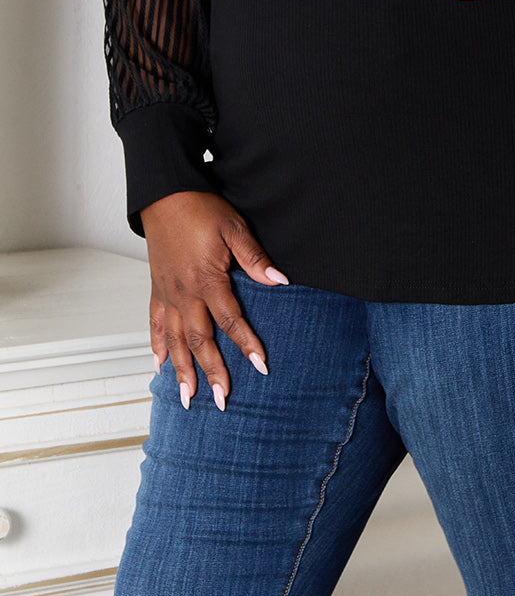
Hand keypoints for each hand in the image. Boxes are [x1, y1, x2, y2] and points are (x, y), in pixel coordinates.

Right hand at [141, 191, 288, 411]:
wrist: (164, 194)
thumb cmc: (201, 208)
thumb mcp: (234, 228)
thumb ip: (254, 258)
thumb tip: (278, 280)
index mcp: (207, 280)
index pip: (230, 320)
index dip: (247, 344)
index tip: (261, 366)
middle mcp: (184, 293)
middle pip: (200, 340)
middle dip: (212, 372)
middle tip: (223, 400)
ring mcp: (167, 293)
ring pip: (174, 340)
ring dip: (182, 370)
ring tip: (188, 397)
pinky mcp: (156, 289)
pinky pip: (154, 324)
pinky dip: (157, 346)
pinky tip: (160, 365)